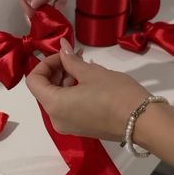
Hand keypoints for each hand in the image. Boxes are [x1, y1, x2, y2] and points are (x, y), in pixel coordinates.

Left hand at [26, 38, 149, 140]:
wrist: (142, 122)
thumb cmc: (115, 94)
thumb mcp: (91, 73)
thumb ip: (71, 60)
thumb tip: (62, 46)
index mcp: (54, 105)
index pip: (33, 81)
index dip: (45, 64)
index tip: (63, 56)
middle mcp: (56, 119)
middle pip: (44, 91)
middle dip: (56, 71)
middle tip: (74, 57)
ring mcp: (68, 126)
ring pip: (56, 99)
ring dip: (65, 81)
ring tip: (84, 67)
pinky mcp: (80, 129)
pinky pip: (68, 108)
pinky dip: (72, 93)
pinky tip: (88, 81)